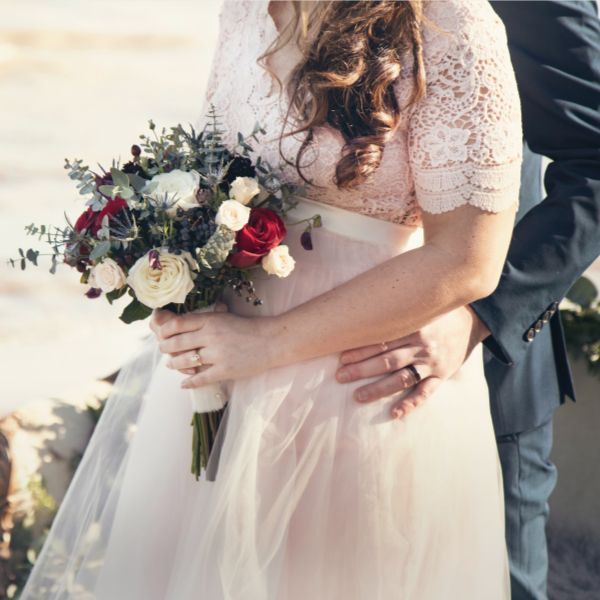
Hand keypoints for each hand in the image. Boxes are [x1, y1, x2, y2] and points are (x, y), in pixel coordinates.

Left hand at [149, 306, 278, 388]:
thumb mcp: (224, 317)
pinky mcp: (225, 370)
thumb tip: (181, 327)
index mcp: (210, 320)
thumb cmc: (248, 328)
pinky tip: (183, 384)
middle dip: (165, 348)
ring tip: (171, 365)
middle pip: (177, 343)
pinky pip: (200, 378)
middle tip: (163, 350)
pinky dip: (189, 382)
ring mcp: (218, 354)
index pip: (177, 324)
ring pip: (185, 361)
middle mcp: (211, 335)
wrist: (272, 341)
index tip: (161, 334)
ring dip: (174, 364)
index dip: (164, 330)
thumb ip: (204, 322)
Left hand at [335, 306, 490, 417]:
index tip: (341, 357)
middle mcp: (420, 345)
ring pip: (401, 378)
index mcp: (413, 326)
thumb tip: (363, 306)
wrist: (473, 319)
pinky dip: (410, 403)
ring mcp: (431, 362)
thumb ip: (395, 310)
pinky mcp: (441, 375)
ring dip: (378, 389)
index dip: (360, 350)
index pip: (381, 340)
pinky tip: (394, 412)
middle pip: (386, 360)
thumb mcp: (418, 306)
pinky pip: (425, 392)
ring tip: (358, 396)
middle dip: (361, 370)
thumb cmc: (436, 312)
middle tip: (340, 376)